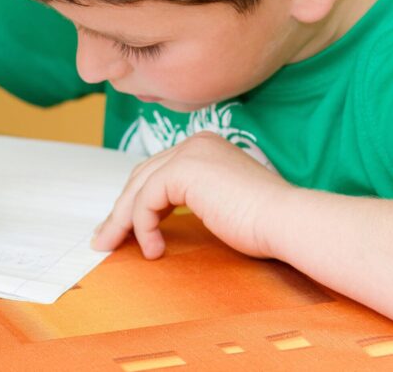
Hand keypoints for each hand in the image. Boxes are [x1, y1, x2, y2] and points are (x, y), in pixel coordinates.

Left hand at [91, 132, 290, 258]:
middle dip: (120, 210)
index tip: (120, 229)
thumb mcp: (218, 205)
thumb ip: (190, 200)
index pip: (157, 172)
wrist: (289, 222)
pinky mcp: (182, 170)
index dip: (134, 201)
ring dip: (123, 221)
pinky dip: (143, 226)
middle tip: (104, 240)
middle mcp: (194, 143)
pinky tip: (153, 248)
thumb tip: (153, 220)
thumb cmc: (264, 224)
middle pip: (142, 177)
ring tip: (113, 247)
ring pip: (138, 189)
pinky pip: (146, 201)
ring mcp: (188, 153)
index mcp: (205, 146)